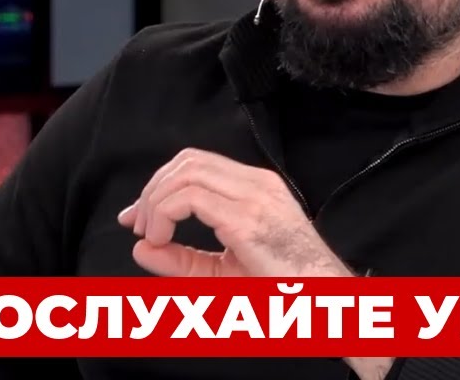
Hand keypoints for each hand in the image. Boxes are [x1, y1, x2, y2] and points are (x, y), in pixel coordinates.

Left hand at [117, 148, 352, 277]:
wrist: (321, 300)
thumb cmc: (282, 288)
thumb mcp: (222, 272)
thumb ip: (181, 260)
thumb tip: (140, 249)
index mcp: (256, 187)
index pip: (197, 163)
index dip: (160, 183)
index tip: (139, 217)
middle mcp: (256, 183)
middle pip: (188, 160)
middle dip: (152, 189)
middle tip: (137, 224)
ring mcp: (253, 197)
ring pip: (186, 174)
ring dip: (156, 202)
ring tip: (150, 234)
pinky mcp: (246, 218)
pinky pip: (190, 198)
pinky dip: (165, 215)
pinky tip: (161, 239)